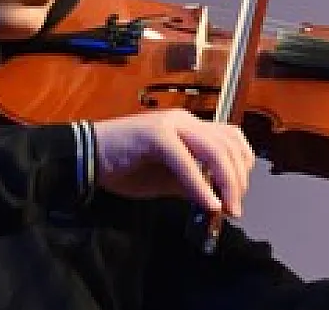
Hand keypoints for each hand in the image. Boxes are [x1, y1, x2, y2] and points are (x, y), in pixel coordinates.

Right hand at [92, 109, 255, 216]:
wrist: (86, 157)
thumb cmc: (125, 167)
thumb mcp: (167, 177)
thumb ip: (193, 182)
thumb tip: (218, 198)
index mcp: (190, 126)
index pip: (231, 138)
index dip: (242, 166)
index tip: (238, 194)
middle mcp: (185, 121)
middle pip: (228, 145)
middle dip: (238, 180)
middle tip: (234, 208)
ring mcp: (171, 126)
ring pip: (214, 149)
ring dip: (226, 182)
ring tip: (224, 207)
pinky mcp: (156, 136)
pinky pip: (186, 161)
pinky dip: (200, 184)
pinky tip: (207, 203)